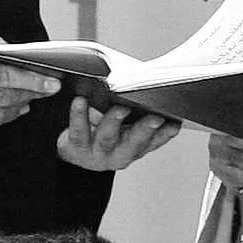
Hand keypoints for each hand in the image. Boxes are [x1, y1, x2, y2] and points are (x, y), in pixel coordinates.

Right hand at [0, 30, 60, 137]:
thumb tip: (13, 52)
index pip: (3, 78)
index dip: (31, 81)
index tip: (51, 82)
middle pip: (4, 98)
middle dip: (31, 93)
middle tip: (48, 88)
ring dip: (18, 106)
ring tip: (32, 97)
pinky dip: (2, 118)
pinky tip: (13, 109)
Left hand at [58, 95, 179, 171]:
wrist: (67, 150)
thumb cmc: (98, 130)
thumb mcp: (122, 124)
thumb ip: (137, 110)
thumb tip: (155, 88)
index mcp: (135, 147)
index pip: (154, 140)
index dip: (166, 134)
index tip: (175, 123)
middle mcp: (119, 154)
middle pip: (135, 142)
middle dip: (146, 130)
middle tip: (155, 117)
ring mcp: (97, 153)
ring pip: (108, 137)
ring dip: (115, 121)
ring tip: (120, 107)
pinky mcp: (75, 148)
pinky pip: (79, 131)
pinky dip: (79, 115)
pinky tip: (80, 100)